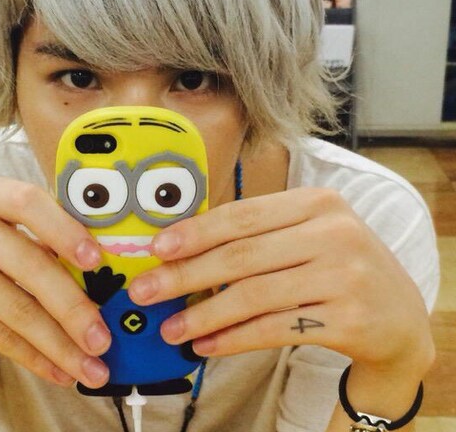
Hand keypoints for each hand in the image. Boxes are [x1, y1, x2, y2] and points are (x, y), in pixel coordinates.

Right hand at [0, 178, 111, 388]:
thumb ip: (35, 233)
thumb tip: (99, 272)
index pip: (28, 202)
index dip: (65, 230)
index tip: (95, 259)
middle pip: (30, 266)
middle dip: (74, 307)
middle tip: (103, 337)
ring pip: (16, 309)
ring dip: (59, 344)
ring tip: (90, 366)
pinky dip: (32, 356)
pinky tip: (57, 369)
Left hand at [127, 187, 434, 375]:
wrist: (399, 315)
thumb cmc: (338, 266)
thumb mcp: (307, 234)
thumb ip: (257, 235)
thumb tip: (183, 251)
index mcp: (316, 201)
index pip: (242, 215)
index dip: (194, 232)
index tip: (156, 248)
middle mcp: (333, 233)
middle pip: (241, 255)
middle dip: (185, 275)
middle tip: (146, 290)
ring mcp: (344, 276)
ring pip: (254, 296)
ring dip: (204, 315)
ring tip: (171, 328)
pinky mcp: (350, 319)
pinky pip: (276, 329)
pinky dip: (235, 338)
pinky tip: (207, 345)